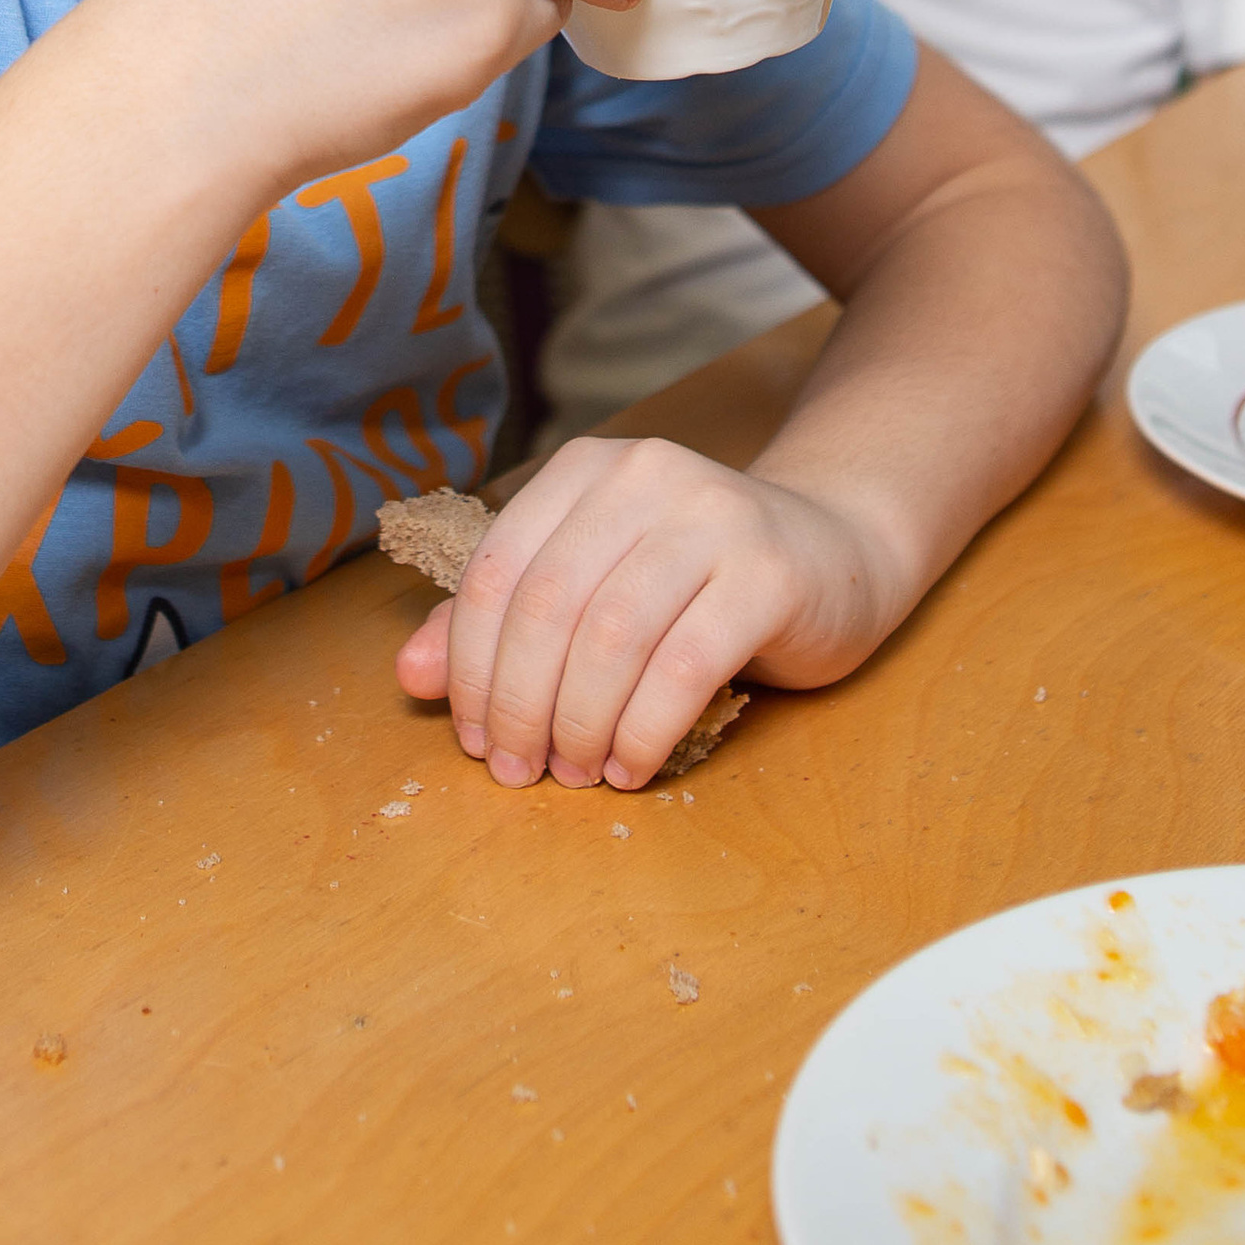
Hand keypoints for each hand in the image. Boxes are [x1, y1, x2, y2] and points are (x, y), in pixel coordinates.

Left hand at [394, 431, 902, 788]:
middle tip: (518, 771)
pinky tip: (633, 765)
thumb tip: (409, 677)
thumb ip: (503, 625)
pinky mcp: (769, 572)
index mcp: (586, 470)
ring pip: (611, 638)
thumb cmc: (697, 580)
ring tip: (576, 773)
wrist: (835, 552)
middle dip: (519, 705)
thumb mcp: (595, 587)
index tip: (472, 738)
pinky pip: (684, 666)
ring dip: (579, 725)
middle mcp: (645, 476)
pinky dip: (644, 731)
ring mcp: (713, 516)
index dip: (470, 664)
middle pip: (548, 606)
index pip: (498, 570)